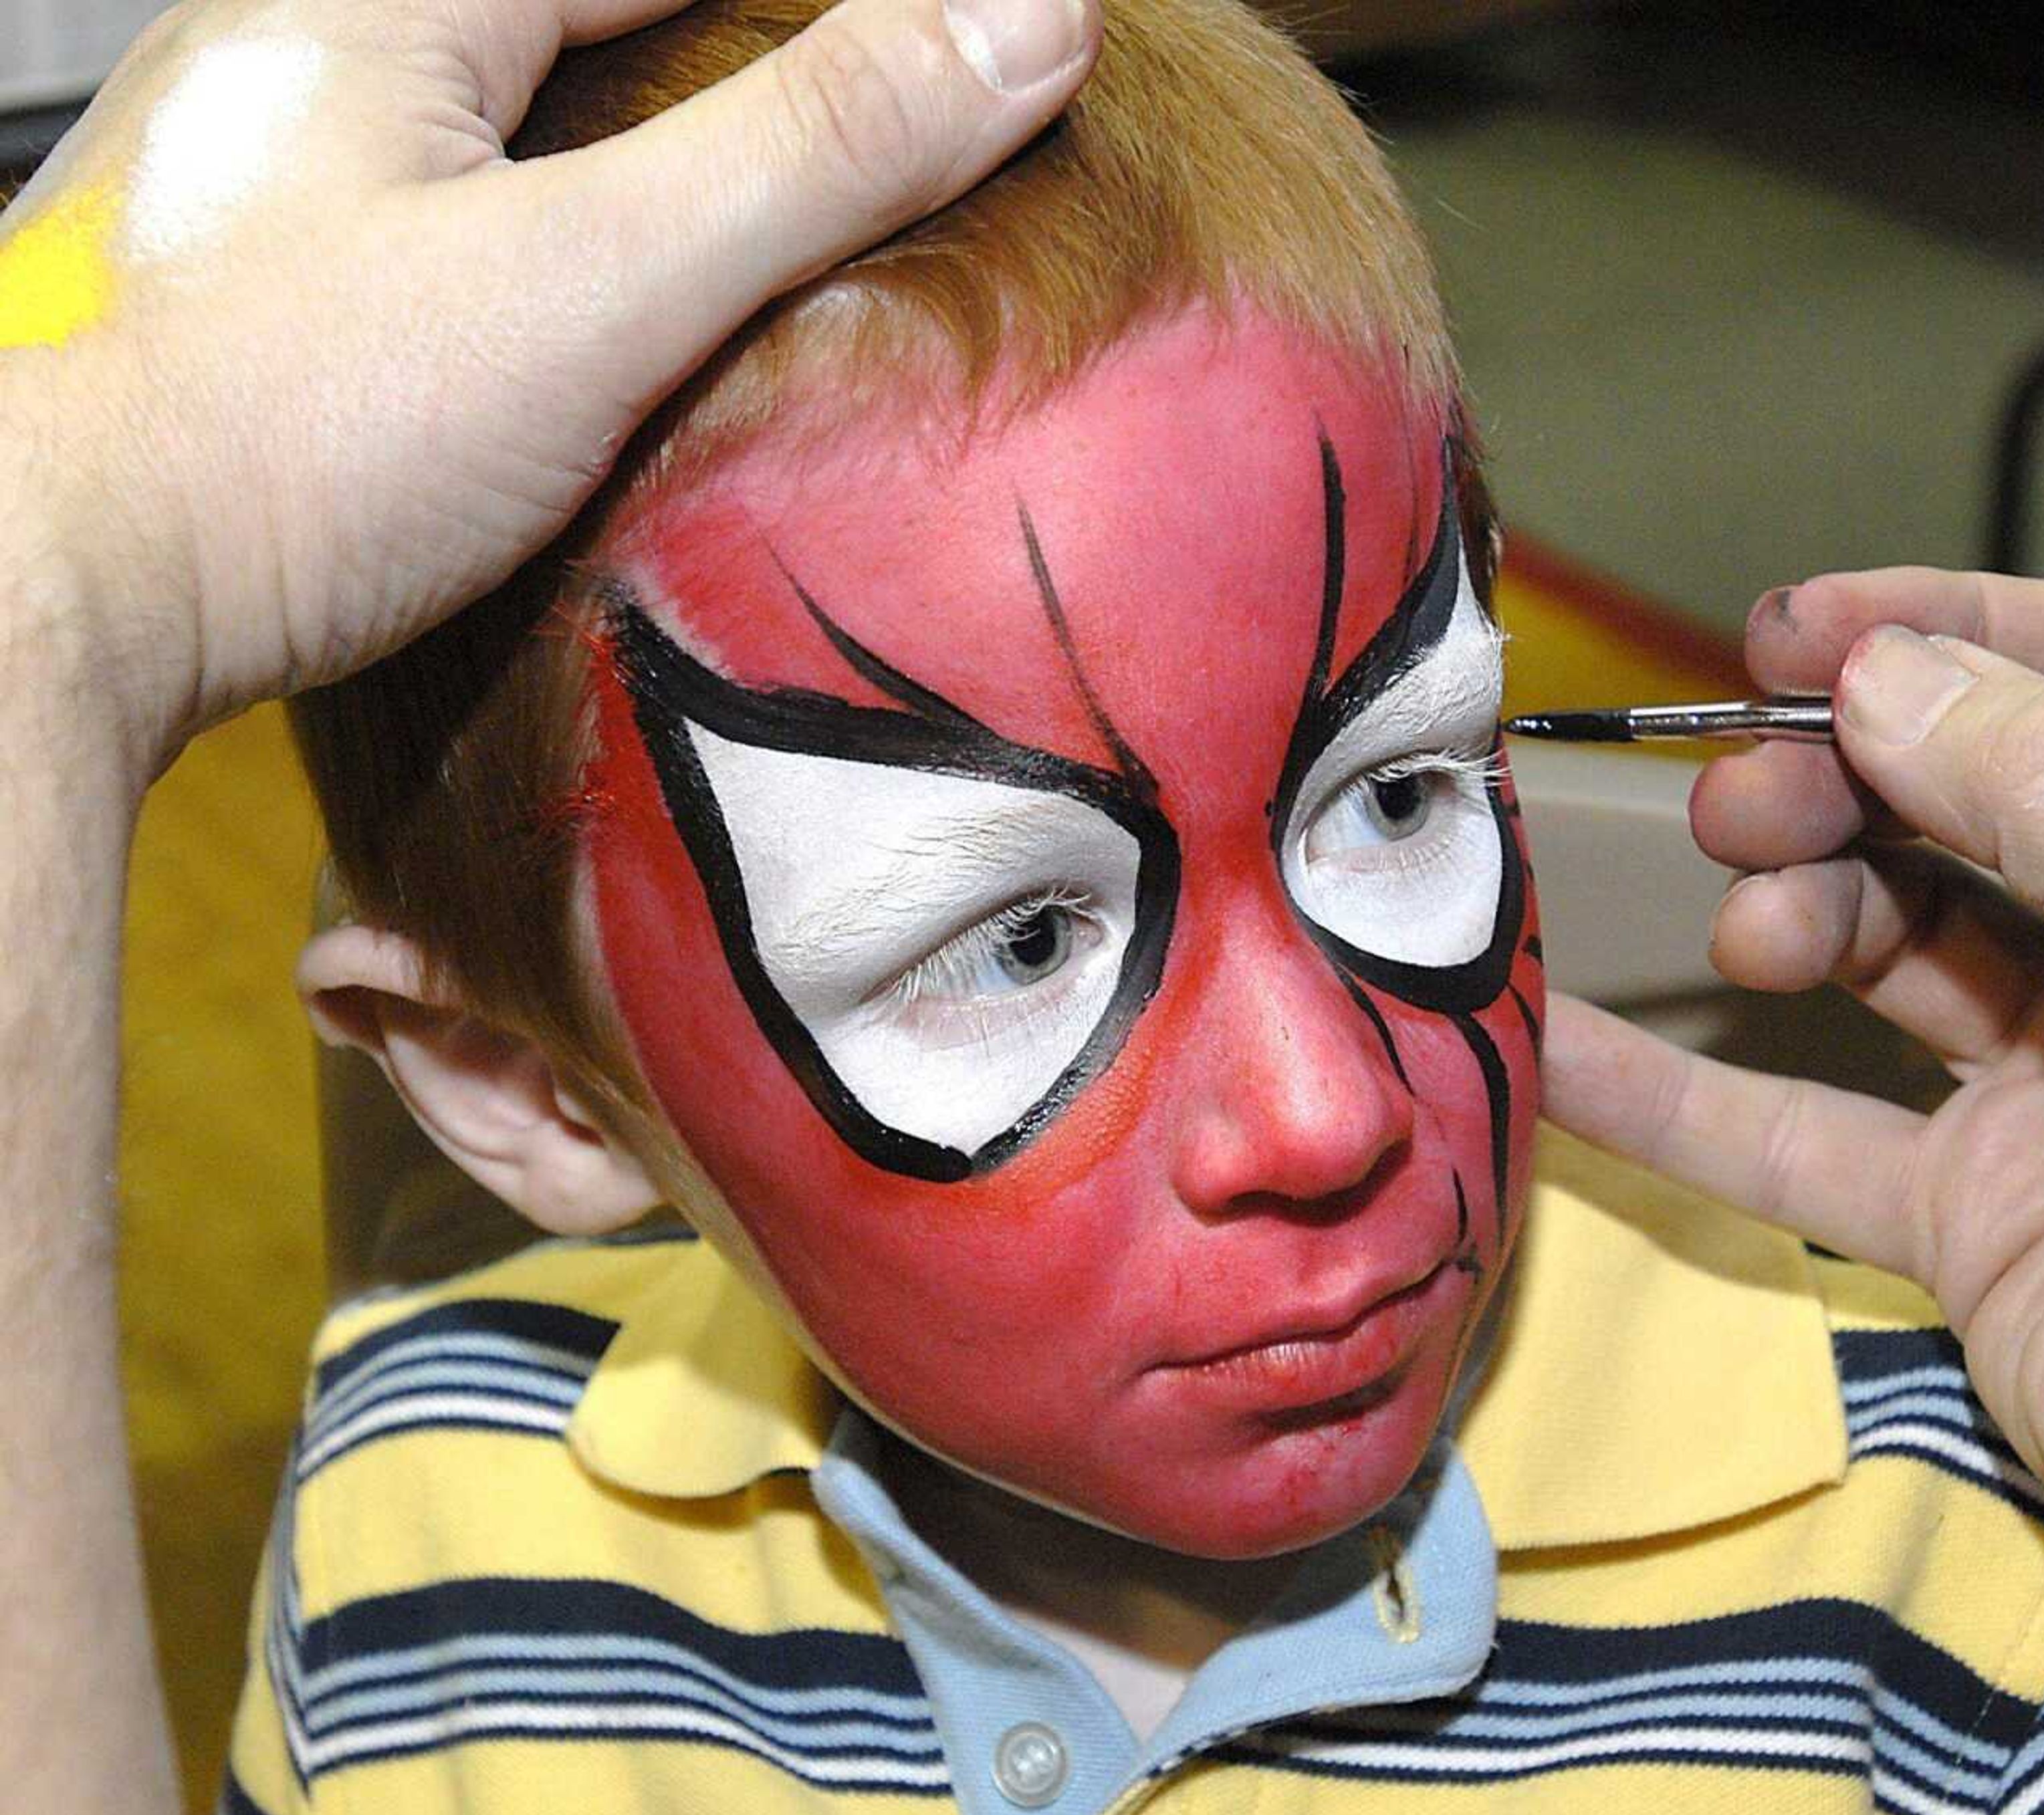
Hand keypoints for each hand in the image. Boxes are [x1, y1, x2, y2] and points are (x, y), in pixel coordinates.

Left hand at [0, 0, 1093, 770]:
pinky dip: (543, 260)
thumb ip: (813, 152)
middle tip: (857, 136)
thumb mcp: (598, 279)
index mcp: (380, 8)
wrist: (57, 605)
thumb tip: (1025, 19)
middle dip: (717, 68)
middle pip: (565, 25)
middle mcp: (305, 67)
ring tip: (755, 239)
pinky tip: (593, 338)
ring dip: (624, 167)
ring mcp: (263, 189)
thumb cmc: (284, 439)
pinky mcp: (251, 310)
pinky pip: (438, 235)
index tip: (927, 35)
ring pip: (496, 131)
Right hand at [1541, 566, 2043, 1809]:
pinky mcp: (1978, 1204)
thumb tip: (1884, 669)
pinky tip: (1577, 1053)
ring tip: (1751, 919)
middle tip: (1740, 793)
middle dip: (1845, 778)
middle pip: (1969, 799)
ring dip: (1797, 905)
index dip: (1941, 635)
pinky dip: (1694, 1092)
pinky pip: (1808, 1124)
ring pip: (1887, 940)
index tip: (1788, 628)